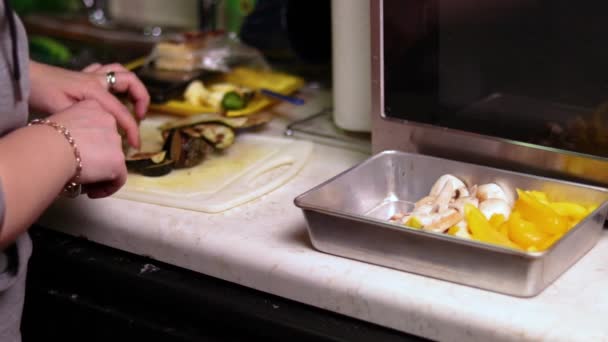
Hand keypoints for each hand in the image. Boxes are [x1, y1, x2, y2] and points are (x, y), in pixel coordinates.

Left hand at [28, 61, 149, 148]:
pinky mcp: (83, 76)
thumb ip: (86, 119)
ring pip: (120, 72)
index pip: (122, 111)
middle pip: (131, 81)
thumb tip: (105, 132)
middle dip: (142, 98)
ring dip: (131, 85)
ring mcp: (91, 75)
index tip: (135, 146)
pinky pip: (105, 71)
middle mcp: (97, 80)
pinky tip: (111, 90)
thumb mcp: (63, 110)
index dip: (132, 130)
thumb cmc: (42, 94)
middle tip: (140, 116)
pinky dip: (113, 79)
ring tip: (131, 102)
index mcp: (95, 90)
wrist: (25, 79)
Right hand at [48, 100, 127, 197]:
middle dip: (97, 160)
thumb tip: (70, 149)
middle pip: (108, 144)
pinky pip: (119, 179)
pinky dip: (107, 188)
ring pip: (113, 162)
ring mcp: (115, 140)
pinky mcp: (118, 160)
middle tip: (81, 172)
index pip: (99, 126)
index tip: (78, 155)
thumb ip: (71, 131)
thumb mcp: (58, 123)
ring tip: (84, 183)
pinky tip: (92, 192)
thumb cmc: (42, 138)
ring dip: (101, 173)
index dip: (92, 144)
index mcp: (92, 106)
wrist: (47, 149)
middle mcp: (108, 119)